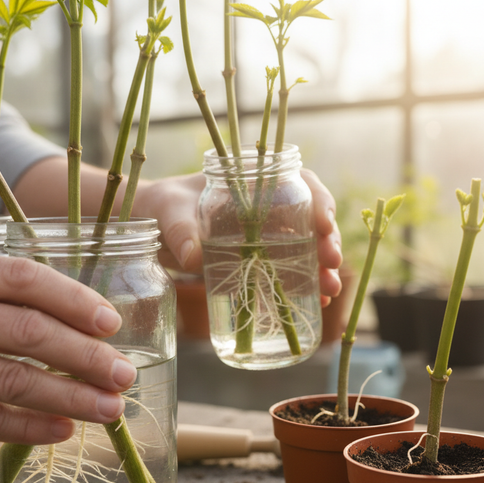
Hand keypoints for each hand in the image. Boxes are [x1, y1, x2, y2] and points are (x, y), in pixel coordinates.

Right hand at [0, 254, 136, 443]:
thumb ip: (3, 294)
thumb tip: (89, 324)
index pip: (24, 278)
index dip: (74, 299)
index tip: (112, 323)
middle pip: (28, 333)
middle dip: (85, 356)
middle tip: (125, 374)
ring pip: (12, 381)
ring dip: (70, 397)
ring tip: (111, 408)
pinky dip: (29, 428)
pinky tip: (65, 430)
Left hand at [133, 168, 343, 305]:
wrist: (152, 227)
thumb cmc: (163, 206)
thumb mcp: (170, 212)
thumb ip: (180, 231)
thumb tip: (193, 258)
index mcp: (255, 182)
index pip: (300, 182)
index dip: (320, 200)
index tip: (324, 224)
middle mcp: (269, 207)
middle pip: (313, 218)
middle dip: (328, 241)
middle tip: (331, 264)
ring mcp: (268, 236)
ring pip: (309, 247)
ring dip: (323, 267)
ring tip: (328, 289)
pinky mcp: (262, 261)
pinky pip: (293, 270)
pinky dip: (308, 284)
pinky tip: (318, 300)